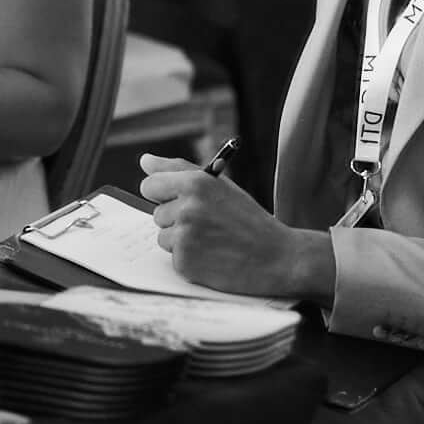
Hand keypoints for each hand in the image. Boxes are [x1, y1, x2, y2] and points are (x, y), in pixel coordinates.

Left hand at [138, 153, 332, 298]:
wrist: (277, 258)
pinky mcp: (184, 263)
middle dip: (177, 220)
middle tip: (209, 225)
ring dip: (182, 241)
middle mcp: (186, 208)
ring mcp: (184, 237)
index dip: (163, 194)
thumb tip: (145, 160)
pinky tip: (213, 257)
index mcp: (195, 183)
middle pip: (157, 214)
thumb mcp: (221, 186)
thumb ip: (179, 170)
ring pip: (163, 237)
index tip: (177, 200)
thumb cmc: (249, 220)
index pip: (150, 185)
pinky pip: (174, 257)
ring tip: (213, 241)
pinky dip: (190, 259)